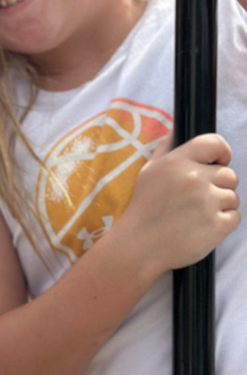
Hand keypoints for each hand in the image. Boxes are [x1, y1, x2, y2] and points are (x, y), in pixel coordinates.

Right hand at [116, 133, 239, 278]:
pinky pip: (235, 217)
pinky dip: (223, 224)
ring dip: (220, 206)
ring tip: (197, 216)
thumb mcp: (148, 171)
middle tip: (198, 200)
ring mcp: (208, 202)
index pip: (215, 144)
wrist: (139, 245)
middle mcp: (195, 179)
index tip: (219, 163)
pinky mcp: (218, 225)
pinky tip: (203, 228)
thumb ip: (165, 148)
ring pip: (233, 197)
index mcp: (178, 162)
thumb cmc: (144, 208)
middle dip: (219, 186)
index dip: (222, 153)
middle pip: (230, 175)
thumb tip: (177, 129)